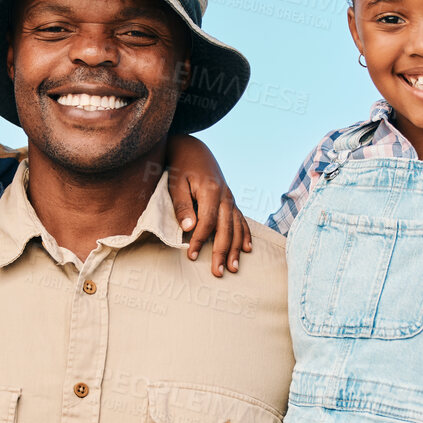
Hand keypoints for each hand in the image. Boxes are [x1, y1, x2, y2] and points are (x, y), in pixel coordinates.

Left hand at [164, 134, 252, 276]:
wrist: (194, 150)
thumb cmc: (181, 168)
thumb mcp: (176, 183)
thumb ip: (182, 205)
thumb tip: (189, 227)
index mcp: (210, 191)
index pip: (207, 222)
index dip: (200, 240)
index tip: (191, 256)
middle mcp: (225, 196)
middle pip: (226, 229)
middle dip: (222, 252)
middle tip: (218, 273)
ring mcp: (230, 199)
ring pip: (236, 227)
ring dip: (235, 249)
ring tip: (233, 268)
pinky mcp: (231, 201)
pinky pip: (241, 220)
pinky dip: (245, 235)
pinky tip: (246, 249)